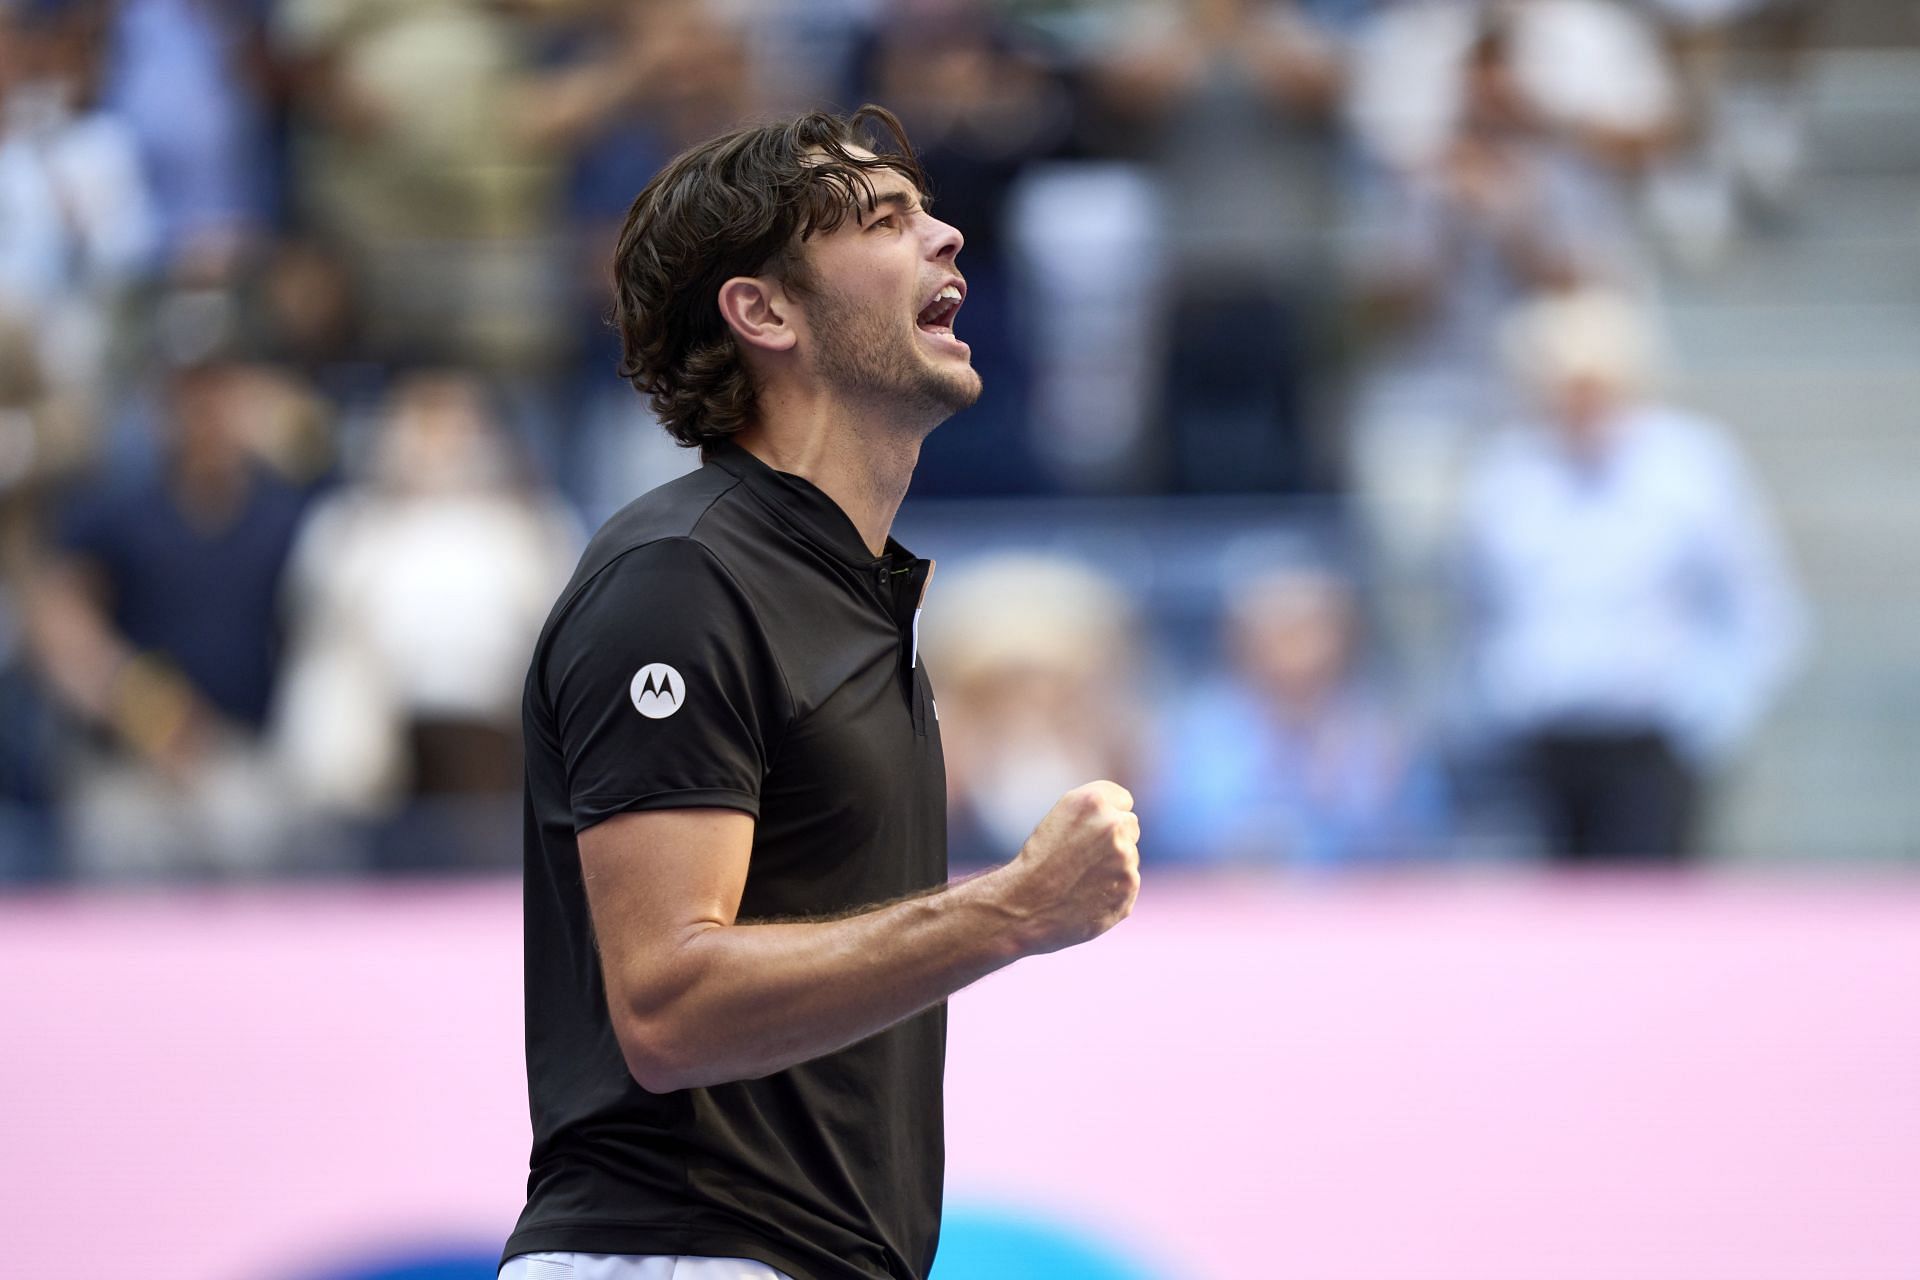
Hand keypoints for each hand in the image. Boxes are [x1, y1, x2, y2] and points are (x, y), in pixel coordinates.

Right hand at [1000, 781, 1140, 955]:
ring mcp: (1125, 856)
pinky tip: (1089, 895)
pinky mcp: (1129, 885)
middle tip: (1083, 856)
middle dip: (1115, 839)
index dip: (1106, 816)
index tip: (1090, 830)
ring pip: (1130, 857)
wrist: (1027, 904)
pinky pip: (1128, 884)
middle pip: (1130, 826)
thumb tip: (1128, 820)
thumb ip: (1098, 810)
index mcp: (1092, 800)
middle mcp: (1112, 823)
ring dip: (1114, 866)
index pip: (1123, 800)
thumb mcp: (1061, 817)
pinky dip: (1114, 891)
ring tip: (1082, 878)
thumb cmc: (1040, 859)